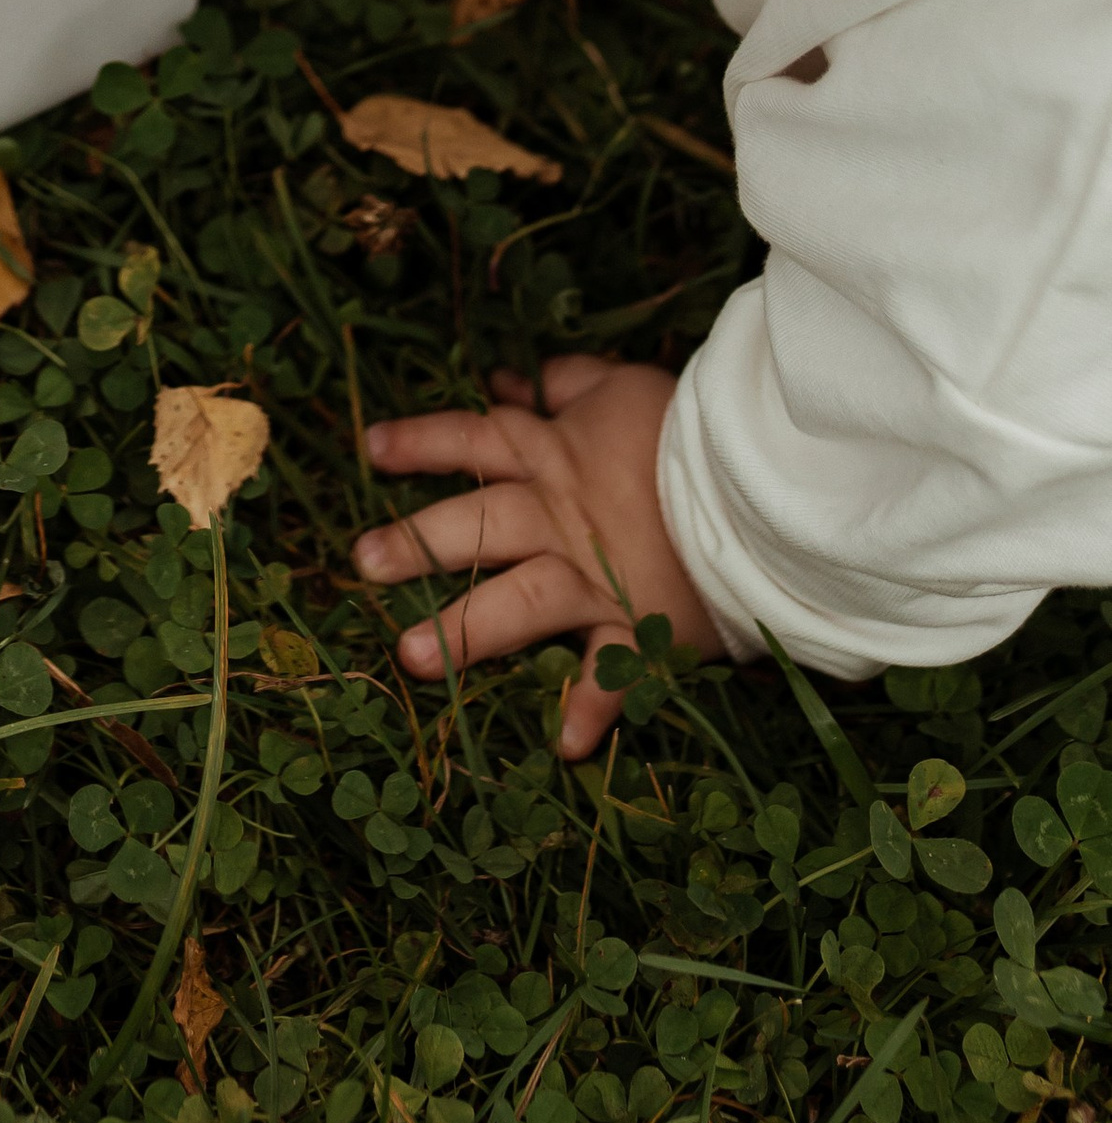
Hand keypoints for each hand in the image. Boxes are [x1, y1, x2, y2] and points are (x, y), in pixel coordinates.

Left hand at [354, 355, 722, 757]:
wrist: (759, 478)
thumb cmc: (691, 428)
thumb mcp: (625, 386)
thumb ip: (570, 385)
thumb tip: (525, 377)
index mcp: (554, 454)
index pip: (474, 439)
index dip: (422, 441)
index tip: (372, 450)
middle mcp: (562, 514)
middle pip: (478, 524)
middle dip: (417, 541)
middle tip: (362, 562)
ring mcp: (597, 573)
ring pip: (519, 600)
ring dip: (466, 632)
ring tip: (411, 659)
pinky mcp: (641, 623)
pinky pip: (612, 670)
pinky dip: (593, 707)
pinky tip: (565, 745)